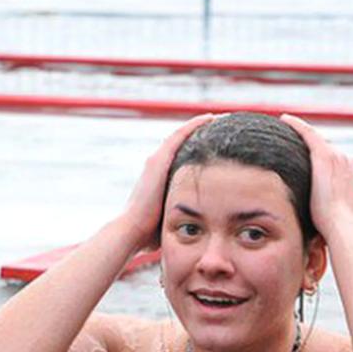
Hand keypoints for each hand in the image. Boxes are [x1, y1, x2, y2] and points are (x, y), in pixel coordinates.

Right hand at [120, 114, 213, 251]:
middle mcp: (155, 165)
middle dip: (200, 133)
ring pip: (181, 135)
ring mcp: (155, 161)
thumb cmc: (149, 234)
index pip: (180, 157)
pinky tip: (211, 117)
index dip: (197, 148)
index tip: (215, 144)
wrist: (131, 232)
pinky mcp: (158, 160)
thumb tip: (197, 229)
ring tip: (219, 117)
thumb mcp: (170, 220)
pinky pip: (180, 135)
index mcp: (158, 179)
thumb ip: (182, 217)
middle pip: (181, 142)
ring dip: (199, 124)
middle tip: (221, 125)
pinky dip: (195, 125)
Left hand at [281, 114, 352, 237]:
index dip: (316, 155)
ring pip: (315, 137)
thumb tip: (314, 230)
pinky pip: (308, 133)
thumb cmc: (335, 231)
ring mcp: (335, 158)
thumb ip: (323, 217)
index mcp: (345, 177)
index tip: (304, 154)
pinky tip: (285, 119)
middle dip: (308, 139)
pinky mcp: (323, 156)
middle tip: (291, 133)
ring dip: (301, 129)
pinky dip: (297, 125)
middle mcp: (343, 163)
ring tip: (286, 123)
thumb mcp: (330, 220)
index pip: (329, 161)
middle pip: (322, 145)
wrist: (342, 227)